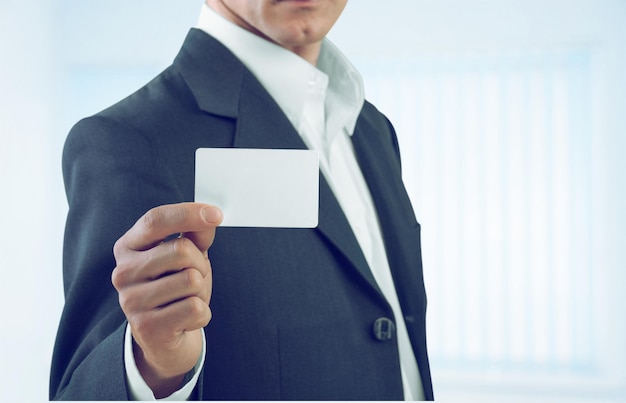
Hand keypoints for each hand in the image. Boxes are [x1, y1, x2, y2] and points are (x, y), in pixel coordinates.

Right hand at [111, 202, 222, 397]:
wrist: (164, 337)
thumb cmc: (176, 287)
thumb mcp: (188, 255)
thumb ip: (196, 234)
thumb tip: (209, 218)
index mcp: (128, 246)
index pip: (155, 220)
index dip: (188, 213)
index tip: (217, 214)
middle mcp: (122, 272)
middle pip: (181, 250)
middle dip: (200, 264)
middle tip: (193, 278)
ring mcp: (131, 301)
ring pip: (192, 280)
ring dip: (201, 291)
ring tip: (185, 299)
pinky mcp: (146, 327)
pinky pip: (195, 309)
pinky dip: (201, 314)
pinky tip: (185, 319)